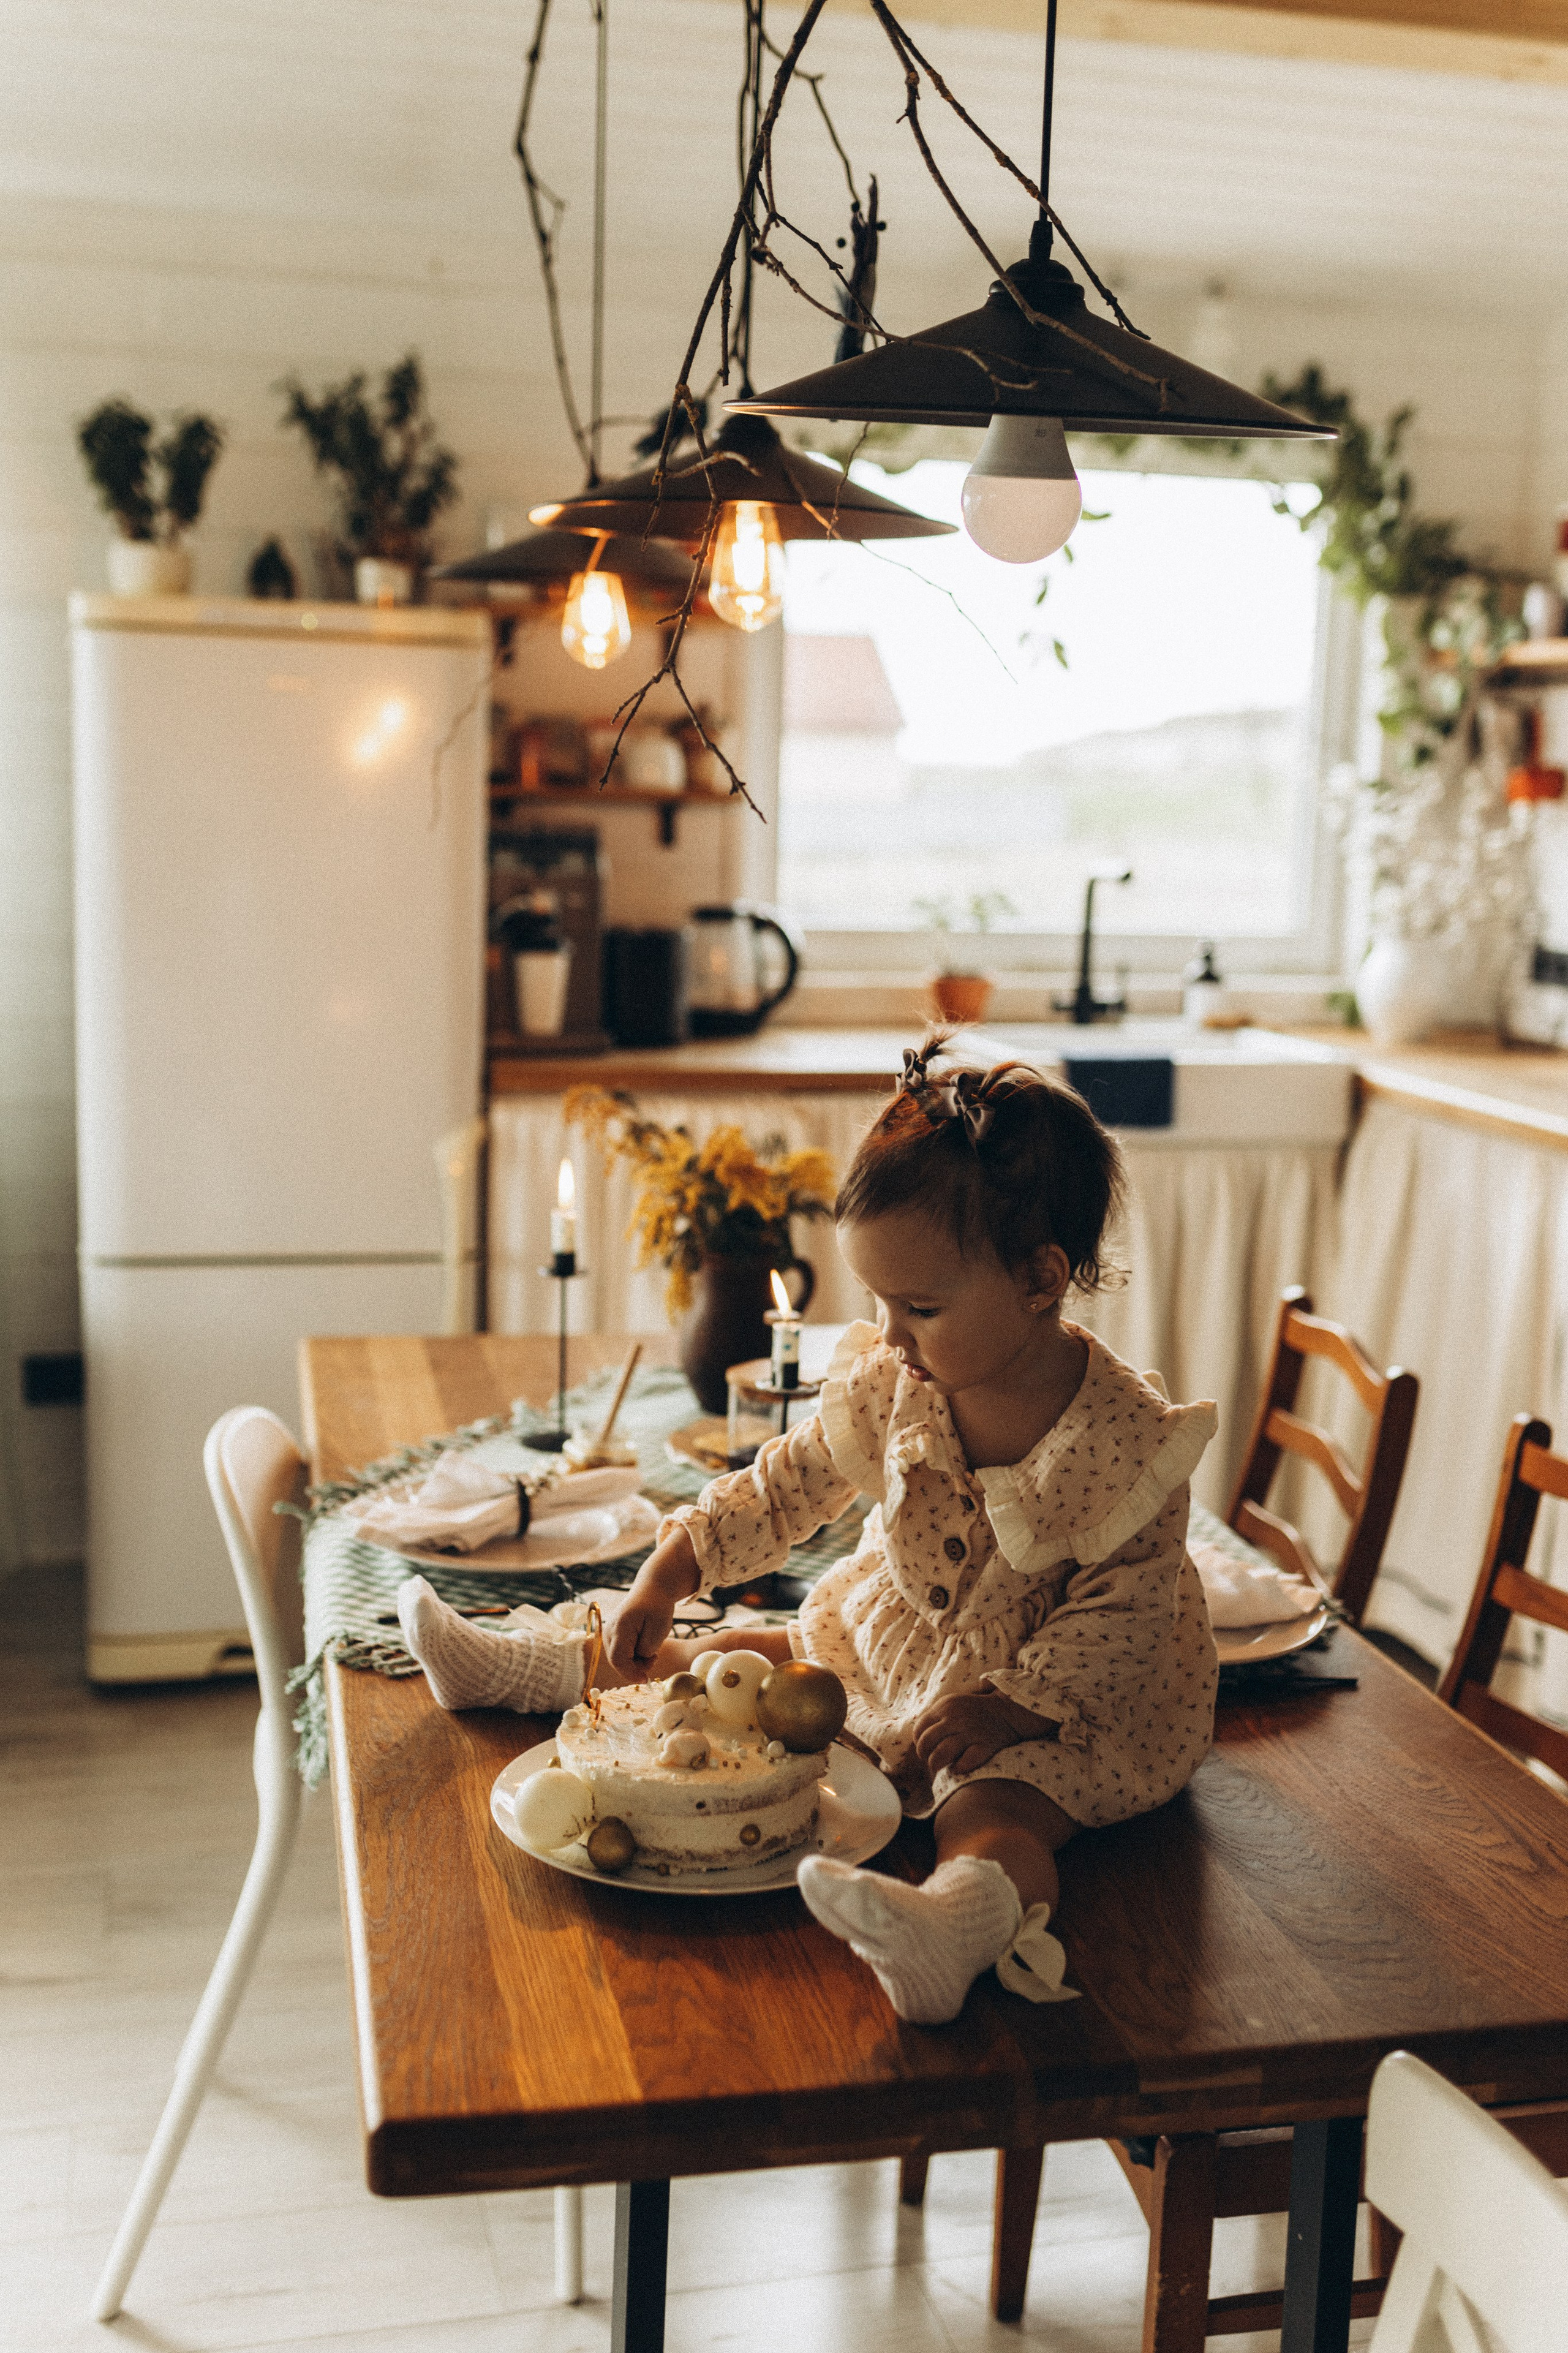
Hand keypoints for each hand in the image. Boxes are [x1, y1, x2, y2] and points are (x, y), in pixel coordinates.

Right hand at [606, 1531, 697, 1678]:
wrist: (652, 1588)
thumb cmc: (658, 1607)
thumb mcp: (659, 1629)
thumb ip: (646, 1649)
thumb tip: (637, 1661)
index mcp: (620, 1627)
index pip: (618, 1659)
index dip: (631, 1673)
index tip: (646, 1680)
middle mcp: (609, 1630)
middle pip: (617, 1661)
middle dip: (635, 1667)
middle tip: (654, 1659)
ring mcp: (608, 1632)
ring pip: (618, 1658)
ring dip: (635, 1661)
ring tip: (652, 1650)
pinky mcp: (612, 1634)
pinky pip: (620, 1652)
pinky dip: (633, 1655)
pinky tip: (645, 1646)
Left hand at [912, 1692, 1050, 1779]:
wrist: (1008, 1711)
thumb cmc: (975, 1712)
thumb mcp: (952, 1705)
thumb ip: (936, 1718)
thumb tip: (919, 1741)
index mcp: (944, 1707)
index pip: (919, 1729)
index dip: (919, 1743)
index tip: (926, 1750)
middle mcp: (955, 1718)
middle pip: (926, 1743)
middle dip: (925, 1756)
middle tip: (932, 1761)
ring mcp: (970, 1732)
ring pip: (940, 1754)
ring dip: (937, 1765)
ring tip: (941, 1768)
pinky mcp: (986, 1745)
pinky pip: (965, 1762)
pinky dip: (958, 1768)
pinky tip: (958, 1768)